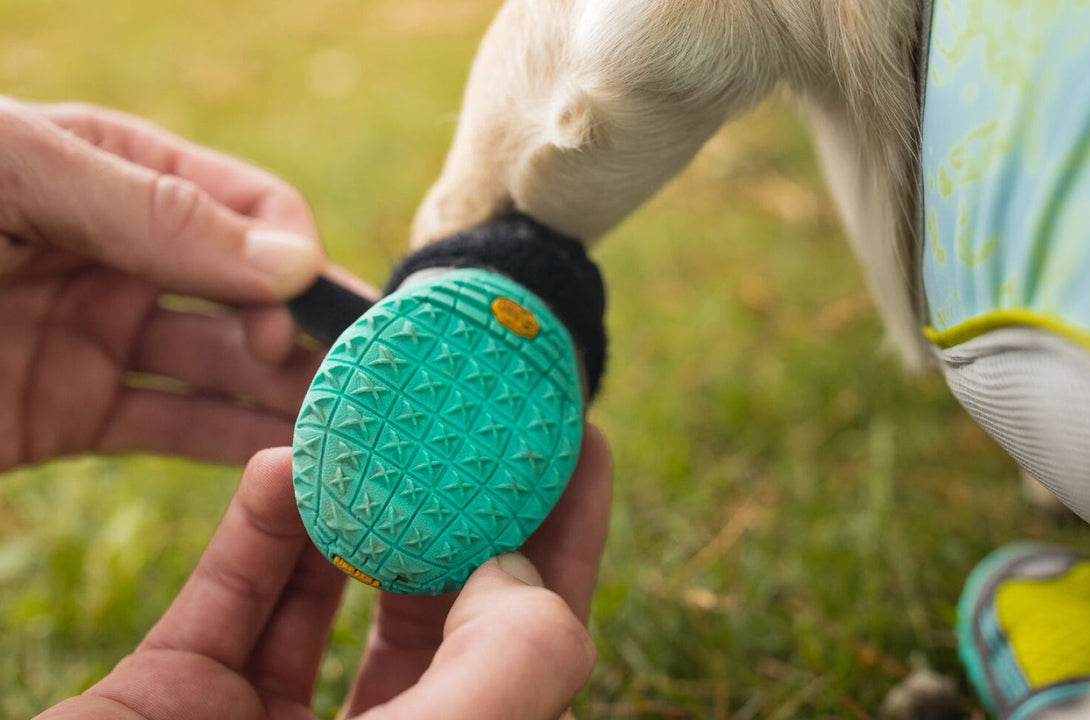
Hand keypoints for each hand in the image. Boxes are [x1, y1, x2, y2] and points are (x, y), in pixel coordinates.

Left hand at [0, 98, 335, 471]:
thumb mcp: (17, 178)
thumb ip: (151, 209)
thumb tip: (292, 260)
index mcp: (118, 174)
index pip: (249, 208)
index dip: (291, 258)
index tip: (300, 314)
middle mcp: (122, 256)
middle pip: (250, 294)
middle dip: (309, 333)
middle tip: (360, 381)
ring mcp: (98, 336)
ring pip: (225, 369)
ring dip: (290, 395)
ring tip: (350, 426)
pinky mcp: (69, 414)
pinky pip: (174, 429)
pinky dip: (238, 447)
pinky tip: (294, 461)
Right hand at [36, 425, 612, 719]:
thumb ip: (514, 662)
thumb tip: (516, 567)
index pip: (535, 643)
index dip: (567, 542)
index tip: (581, 445)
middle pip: (442, 607)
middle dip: (464, 503)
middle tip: (482, 411)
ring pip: (333, 593)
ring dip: (354, 506)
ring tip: (379, 424)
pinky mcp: (178, 702)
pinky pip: (231, 599)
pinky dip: (257, 531)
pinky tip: (279, 468)